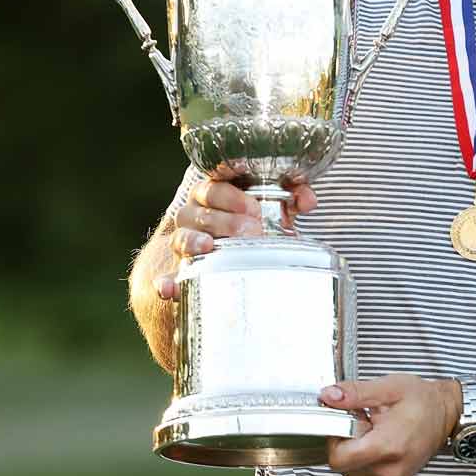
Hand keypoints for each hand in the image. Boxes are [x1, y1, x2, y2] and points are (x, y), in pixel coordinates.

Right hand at [153, 179, 317, 299]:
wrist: (243, 253)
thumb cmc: (258, 223)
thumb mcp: (276, 209)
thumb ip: (293, 197)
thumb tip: (308, 200)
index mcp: (214, 195)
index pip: (212, 186)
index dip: (230, 194)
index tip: (252, 206)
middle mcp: (196, 215)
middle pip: (197, 211)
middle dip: (223, 219)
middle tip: (250, 230)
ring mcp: (187, 243)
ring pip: (181, 237)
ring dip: (193, 241)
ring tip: (209, 246)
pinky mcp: (184, 271)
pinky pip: (167, 277)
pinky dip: (166, 283)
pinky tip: (168, 289)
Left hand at [319, 375, 461, 475]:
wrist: (446, 415)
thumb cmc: (423, 402)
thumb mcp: (388, 388)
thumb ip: (355, 393)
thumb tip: (329, 396)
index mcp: (387, 446)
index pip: (339, 458)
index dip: (335, 436)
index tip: (346, 421)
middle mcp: (388, 470)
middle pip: (341, 465)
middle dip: (345, 442)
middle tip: (364, 424)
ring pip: (348, 472)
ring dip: (354, 453)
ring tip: (373, 434)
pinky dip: (361, 463)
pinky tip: (376, 446)